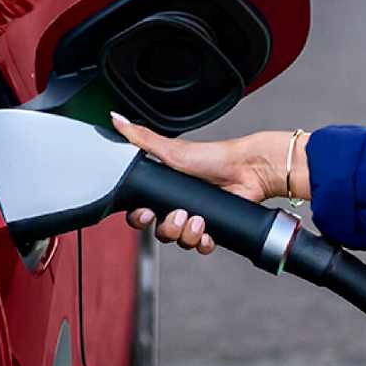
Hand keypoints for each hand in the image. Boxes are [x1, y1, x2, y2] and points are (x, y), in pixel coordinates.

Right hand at [111, 114, 295, 255]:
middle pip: (160, 231)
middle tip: (179, 214)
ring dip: (186, 235)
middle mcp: (179, 205)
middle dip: (168, 227)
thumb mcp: (171, 149)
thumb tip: (117, 119)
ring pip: (180, 241)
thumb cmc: (213, 156)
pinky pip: (201, 246)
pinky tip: (208, 233)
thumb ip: (141, 138)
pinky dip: (203, 243)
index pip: (142, 212)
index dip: (140, 217)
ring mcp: (197, 218)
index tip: (147, 213)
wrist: (248, 170)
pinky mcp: (215, 228)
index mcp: (165, 190)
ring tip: (199, 220)